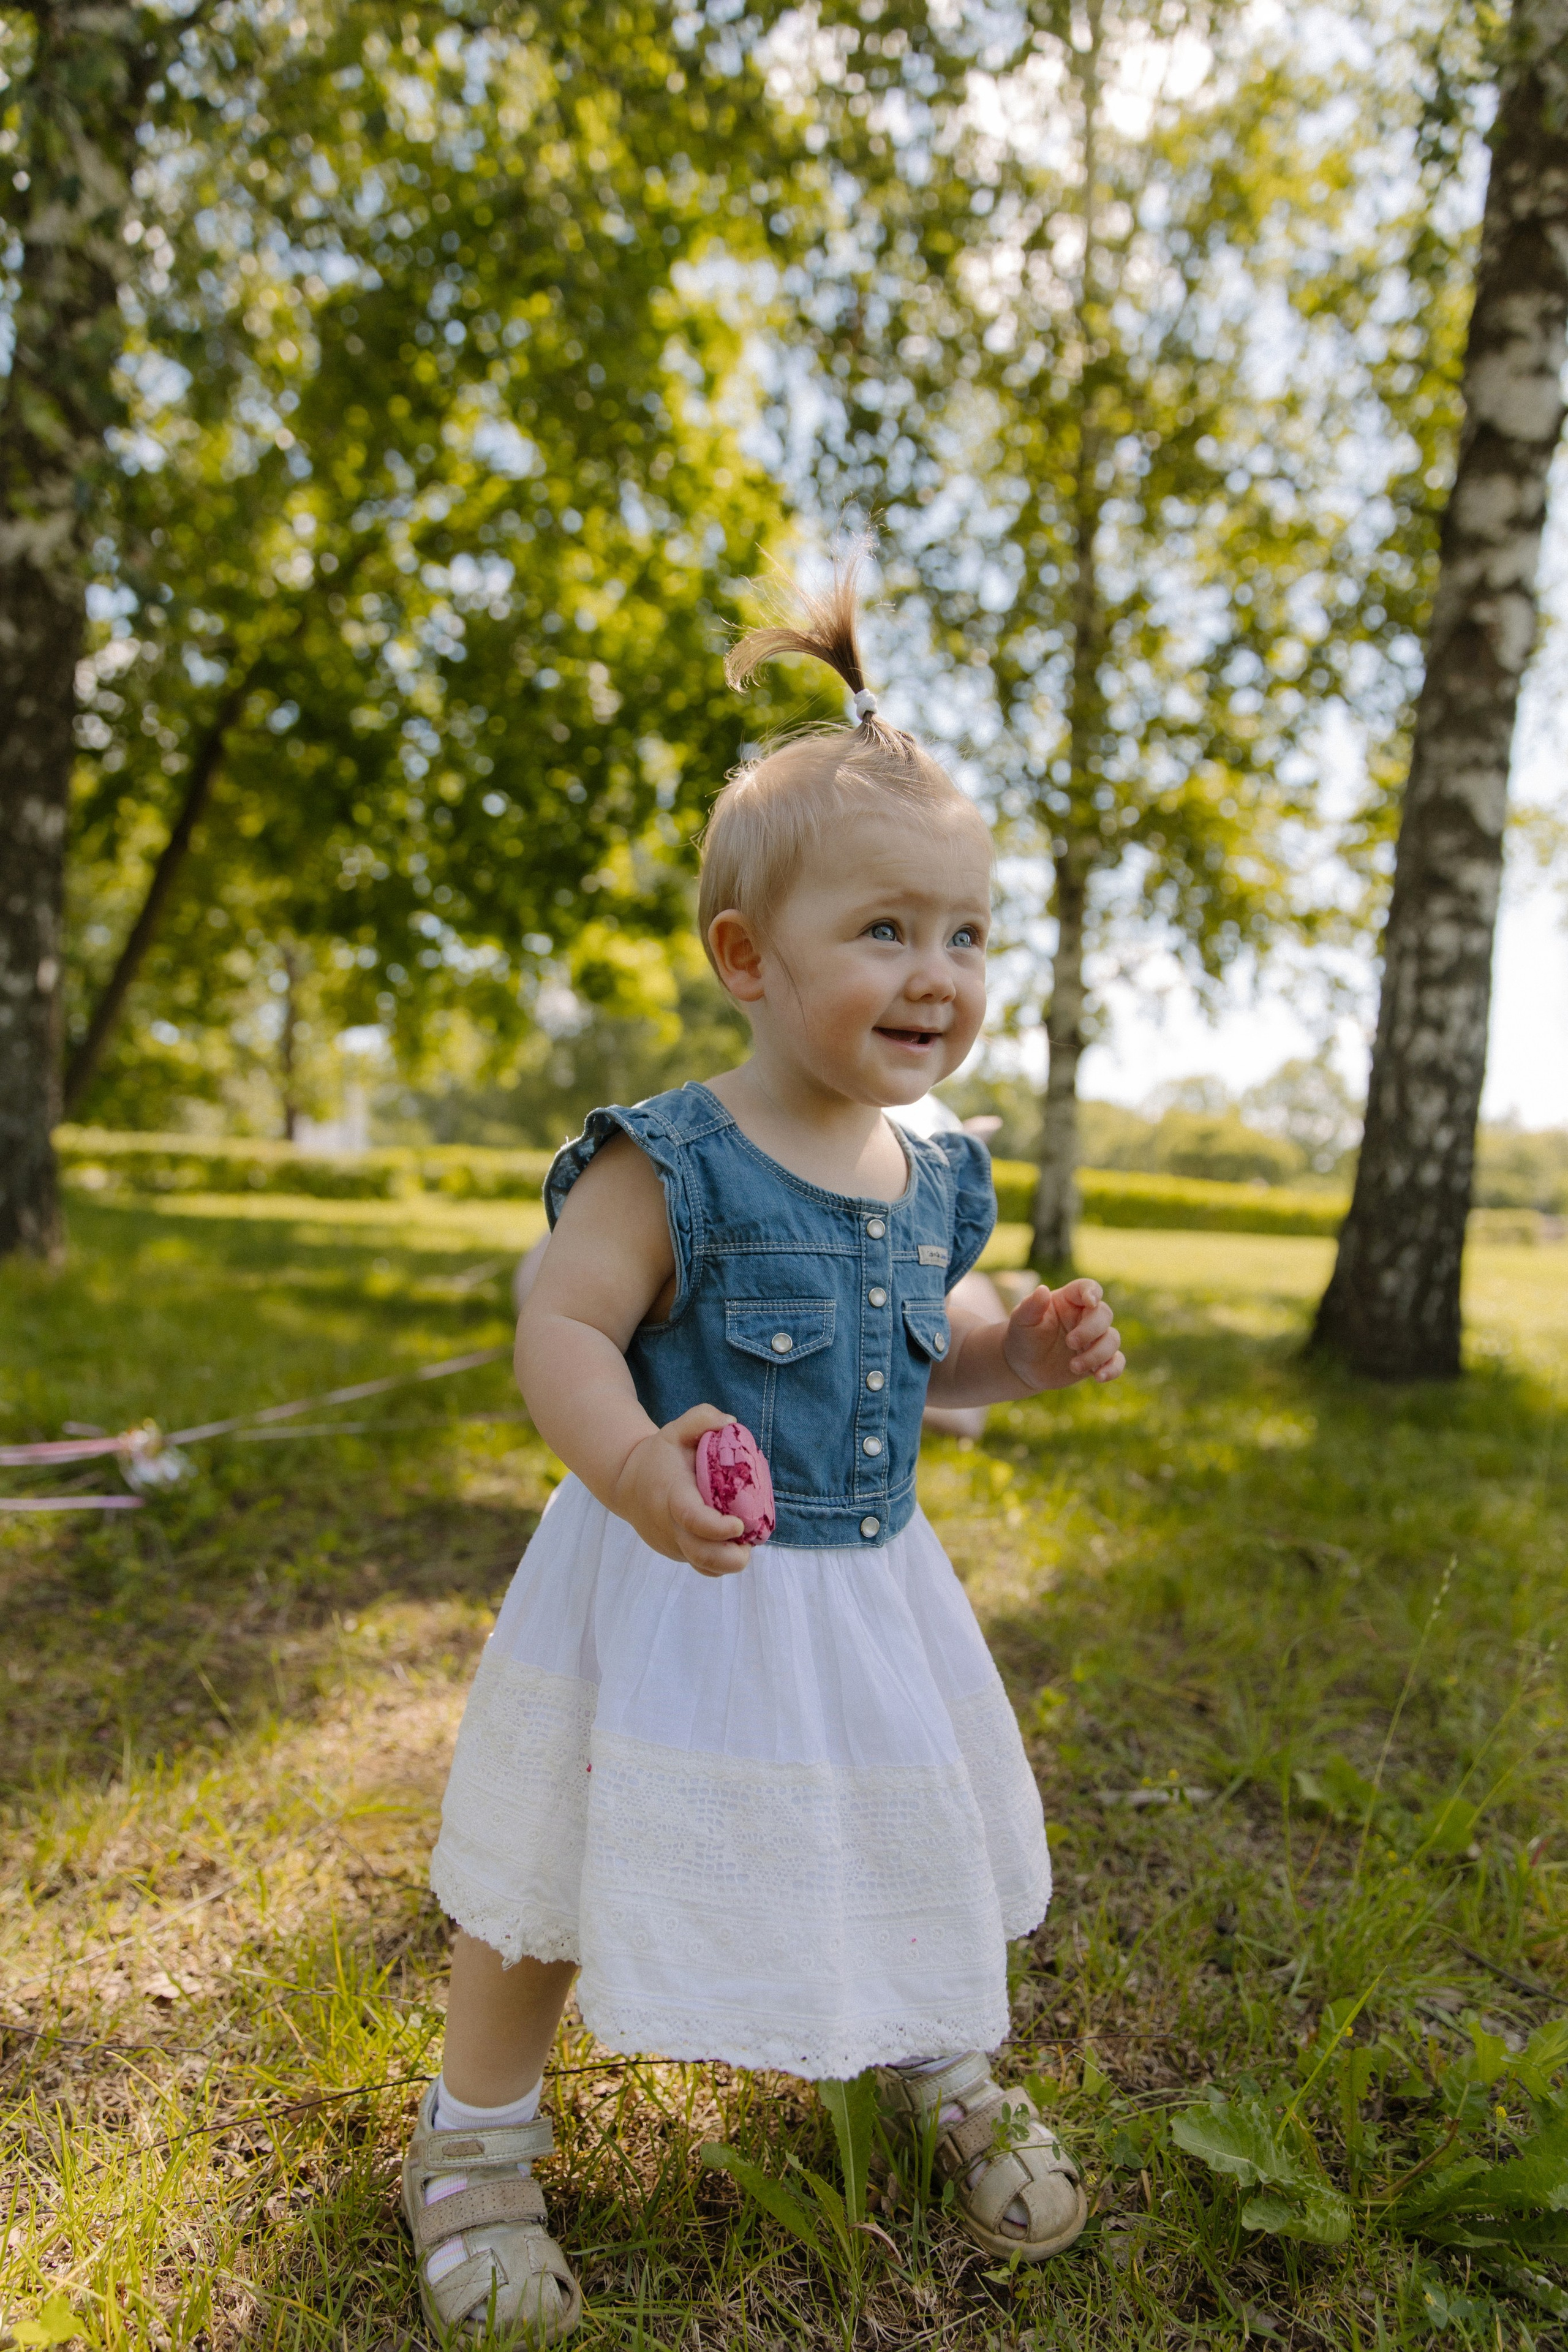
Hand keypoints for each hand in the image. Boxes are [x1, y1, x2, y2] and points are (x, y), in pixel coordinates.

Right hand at [611, 1402, 752, 1577]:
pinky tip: (732, 1547)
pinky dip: (719, 1562)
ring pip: (703, 1566)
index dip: (717, 1527)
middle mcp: (670, 1526)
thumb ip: (701, 1418)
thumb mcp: (675, 1430)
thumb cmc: (660, 1456)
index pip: (693, 1519)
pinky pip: (701, 1565)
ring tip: (745, 1546)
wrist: (627, 1484)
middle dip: (729, 1558)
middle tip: (749, 1546)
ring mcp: (672, 1544)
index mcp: (672, 1496)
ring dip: (728, 1562)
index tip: (739, 1525)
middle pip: (700, 1554)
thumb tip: (732, 1424)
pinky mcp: (677, 1553)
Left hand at [1001, 1279, 1124, 1392]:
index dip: (1093, 1292)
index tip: (1090, 1302)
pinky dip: (1113, 1368)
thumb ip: (1031, 1306)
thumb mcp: (1021, 1320)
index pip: (1088, 1288)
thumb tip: (1042, 1290)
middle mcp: (1085, 1317)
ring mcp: (1094, 1339)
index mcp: (1068, 1301)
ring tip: (1073, 1367)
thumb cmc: (1022, 1337)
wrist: (1023, 1366)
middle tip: (1069, 1342)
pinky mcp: (1098, 1359)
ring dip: (1097, 1354)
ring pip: (1112, 1339)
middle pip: (1104, 1314)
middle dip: (1091, 1330)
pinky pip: (1116, 1361)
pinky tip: (1099, 1377)